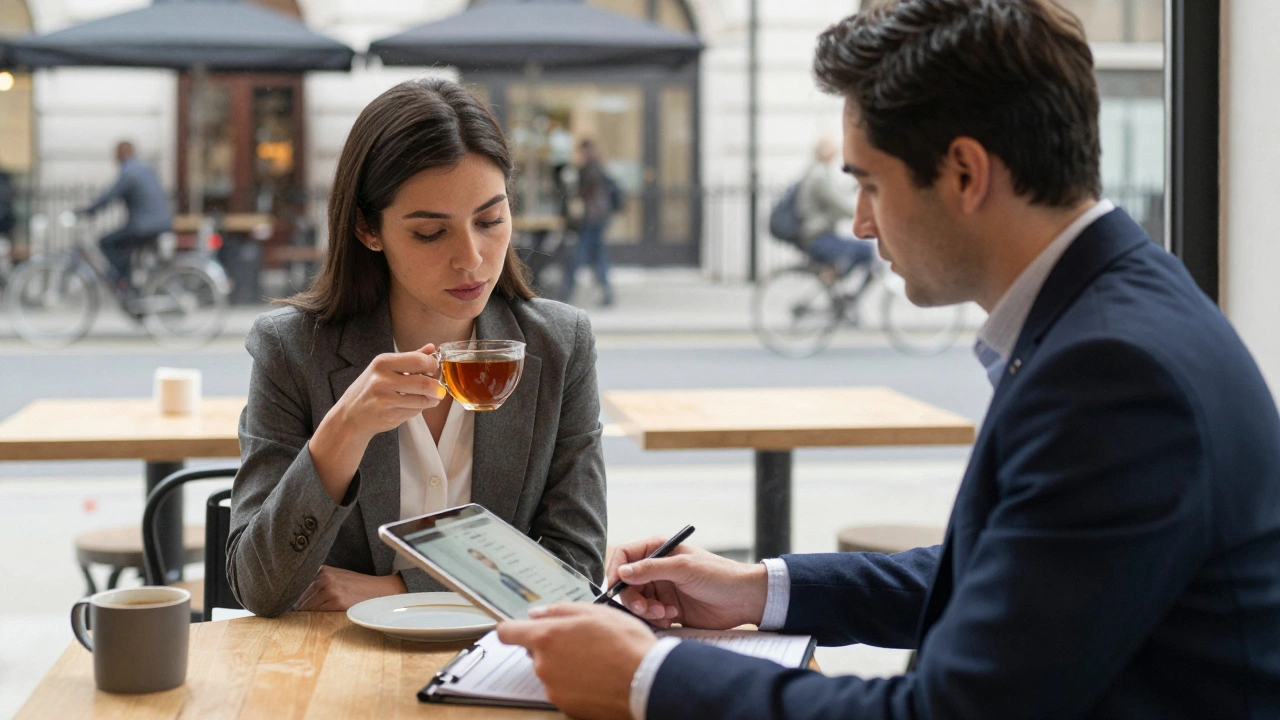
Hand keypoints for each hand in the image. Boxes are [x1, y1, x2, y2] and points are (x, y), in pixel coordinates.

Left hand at [292, 566, 405, 611]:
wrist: (380, 591)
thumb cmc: (357, 587)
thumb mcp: (337, 577)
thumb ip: (318, 582)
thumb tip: (294, 598)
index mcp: (322, 569)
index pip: (296, 585)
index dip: (288, 597)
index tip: (281, 605)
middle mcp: (324, 577)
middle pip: (298, 597)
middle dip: (295, 607)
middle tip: (289, 616)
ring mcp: (330, 588)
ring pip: (305, 607)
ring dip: (302, 615)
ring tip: (300, 621)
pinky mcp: (336, 600)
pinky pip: (316, 613)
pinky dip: (312, 618)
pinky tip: (312, 621)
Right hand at [329, 345, 446, 440]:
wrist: (350, 415)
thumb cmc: (370, 389)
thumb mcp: (385, 368)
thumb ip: (410, 358)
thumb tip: (432, 348)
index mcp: (382, 362)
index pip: (418, 360)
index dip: (432, 365)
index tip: (433, 369)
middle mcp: (382, 380)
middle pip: (424, 382)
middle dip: (436, 387)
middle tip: (438, 388)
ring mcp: (385, 399)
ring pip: (422, 400)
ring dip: (431, 400)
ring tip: (429, 398)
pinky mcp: (389, 416)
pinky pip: (414, 411)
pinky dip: (419, 409)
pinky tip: (411, 406)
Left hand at [497, 603, 653, 719]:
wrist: (648, 682)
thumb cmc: (626, 645)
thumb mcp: (595, 612)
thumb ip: (560, 610)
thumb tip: (538, 613)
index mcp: (546, 638)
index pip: (507, 632)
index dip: (513, 628)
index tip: (518, 628)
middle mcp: (544, 666)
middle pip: (535, 653)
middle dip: (552, 646)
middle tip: (581, 641)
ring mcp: (554, 690)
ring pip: (551, 672)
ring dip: (566, 666)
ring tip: (596, 660)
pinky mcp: (566, 708)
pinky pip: (564, 690)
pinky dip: (576, 684)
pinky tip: (598, 677)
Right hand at [605, 537, 768, 629]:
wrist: (744, 599)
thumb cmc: (718, 575)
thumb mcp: (683, 568)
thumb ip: (651, 569)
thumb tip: (622, 572)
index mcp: (659, 550)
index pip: (626, 556)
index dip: (616, 570)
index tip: (614, 586)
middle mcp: (658, 569)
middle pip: (628, 584)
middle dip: (634, 598)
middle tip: (646, 609)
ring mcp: (663, 589)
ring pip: (638, 602)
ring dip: (647, 611)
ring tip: (665, 614)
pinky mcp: (670, 609)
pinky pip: (651, 616)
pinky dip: (656, 620)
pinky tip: (672, 618)